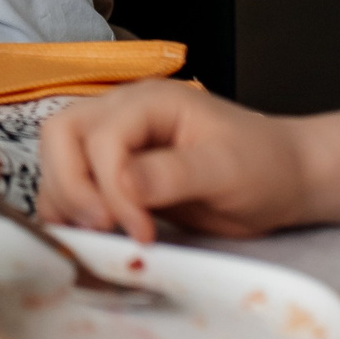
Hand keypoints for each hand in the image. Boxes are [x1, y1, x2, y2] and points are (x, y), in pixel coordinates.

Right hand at [37, 80, 309, 241]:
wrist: (282, 179)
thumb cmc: (263, 166)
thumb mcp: (227, 170)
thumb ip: (174, 174)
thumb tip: (123, 185)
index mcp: (151, 102)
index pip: (103, 136)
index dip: (111, 186)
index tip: (141, 231)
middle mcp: (123, 113)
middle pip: (62, 135)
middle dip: (72, 185)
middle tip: (104, 228)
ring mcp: (115, 140)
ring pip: (57, 158)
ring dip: (66, 199)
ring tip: (100, 236)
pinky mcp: (113, 171)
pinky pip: (70, 183)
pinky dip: (69, 209)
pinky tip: (92, 235)